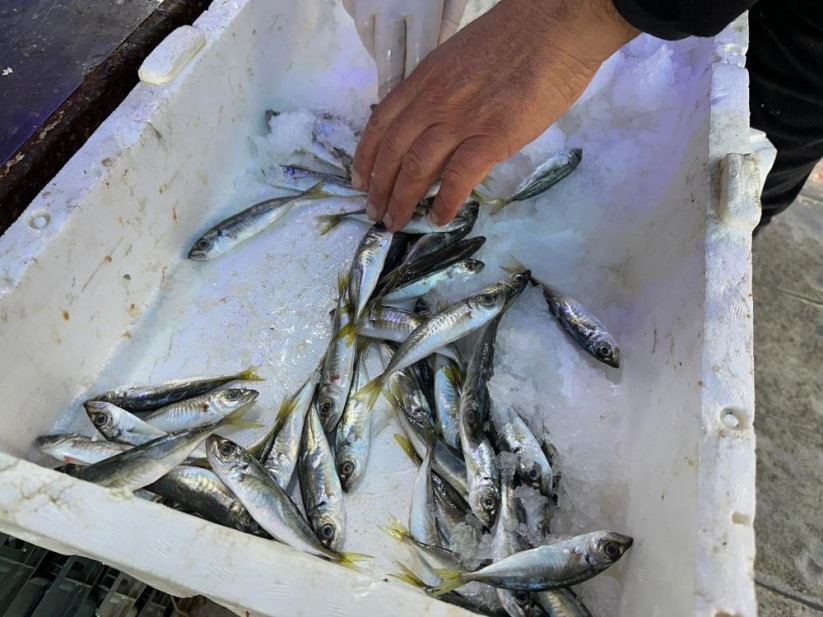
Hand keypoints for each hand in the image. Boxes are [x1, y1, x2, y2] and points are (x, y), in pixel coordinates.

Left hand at [350, 0, 638, 230]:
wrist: (556, 26)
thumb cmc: (517, 37)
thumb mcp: (460, 58)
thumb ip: (443, 89)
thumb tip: (439, 121)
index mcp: (425, 79)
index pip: (381, 123)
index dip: (367, 156)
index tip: (360, 180)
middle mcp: (434, 101)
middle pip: (392, 151)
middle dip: (379, 188)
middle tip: (376, 212)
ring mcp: (460, 120)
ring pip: (415, 168)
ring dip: (402, 201)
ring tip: (397, 222)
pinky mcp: (491, 138)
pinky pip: (457, 178)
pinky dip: (444, 202)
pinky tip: (439, 219)